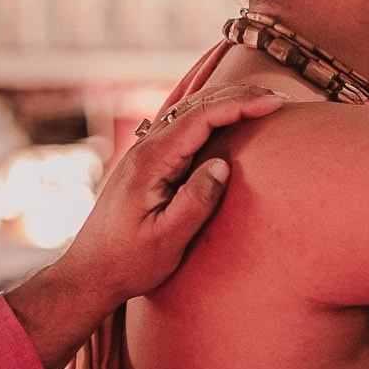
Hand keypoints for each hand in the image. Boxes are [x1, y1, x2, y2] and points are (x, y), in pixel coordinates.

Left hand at [6, 94, 281, 368]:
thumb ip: (195, 201)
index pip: (201, 117)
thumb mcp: (167, 239)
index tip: (274, 103)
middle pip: (195, 107)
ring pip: (188, 114)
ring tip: (261, 104)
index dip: (240, 105)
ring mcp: (144, 155)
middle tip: (278, 98)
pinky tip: (228, 122)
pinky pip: (182, 130)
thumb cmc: (128, 262)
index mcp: (151, 162)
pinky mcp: (148, 165)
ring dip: (225, 104)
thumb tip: (222, 165)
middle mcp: (145, 150)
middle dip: (238, 97)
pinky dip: (211, 119)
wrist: (91, 272)